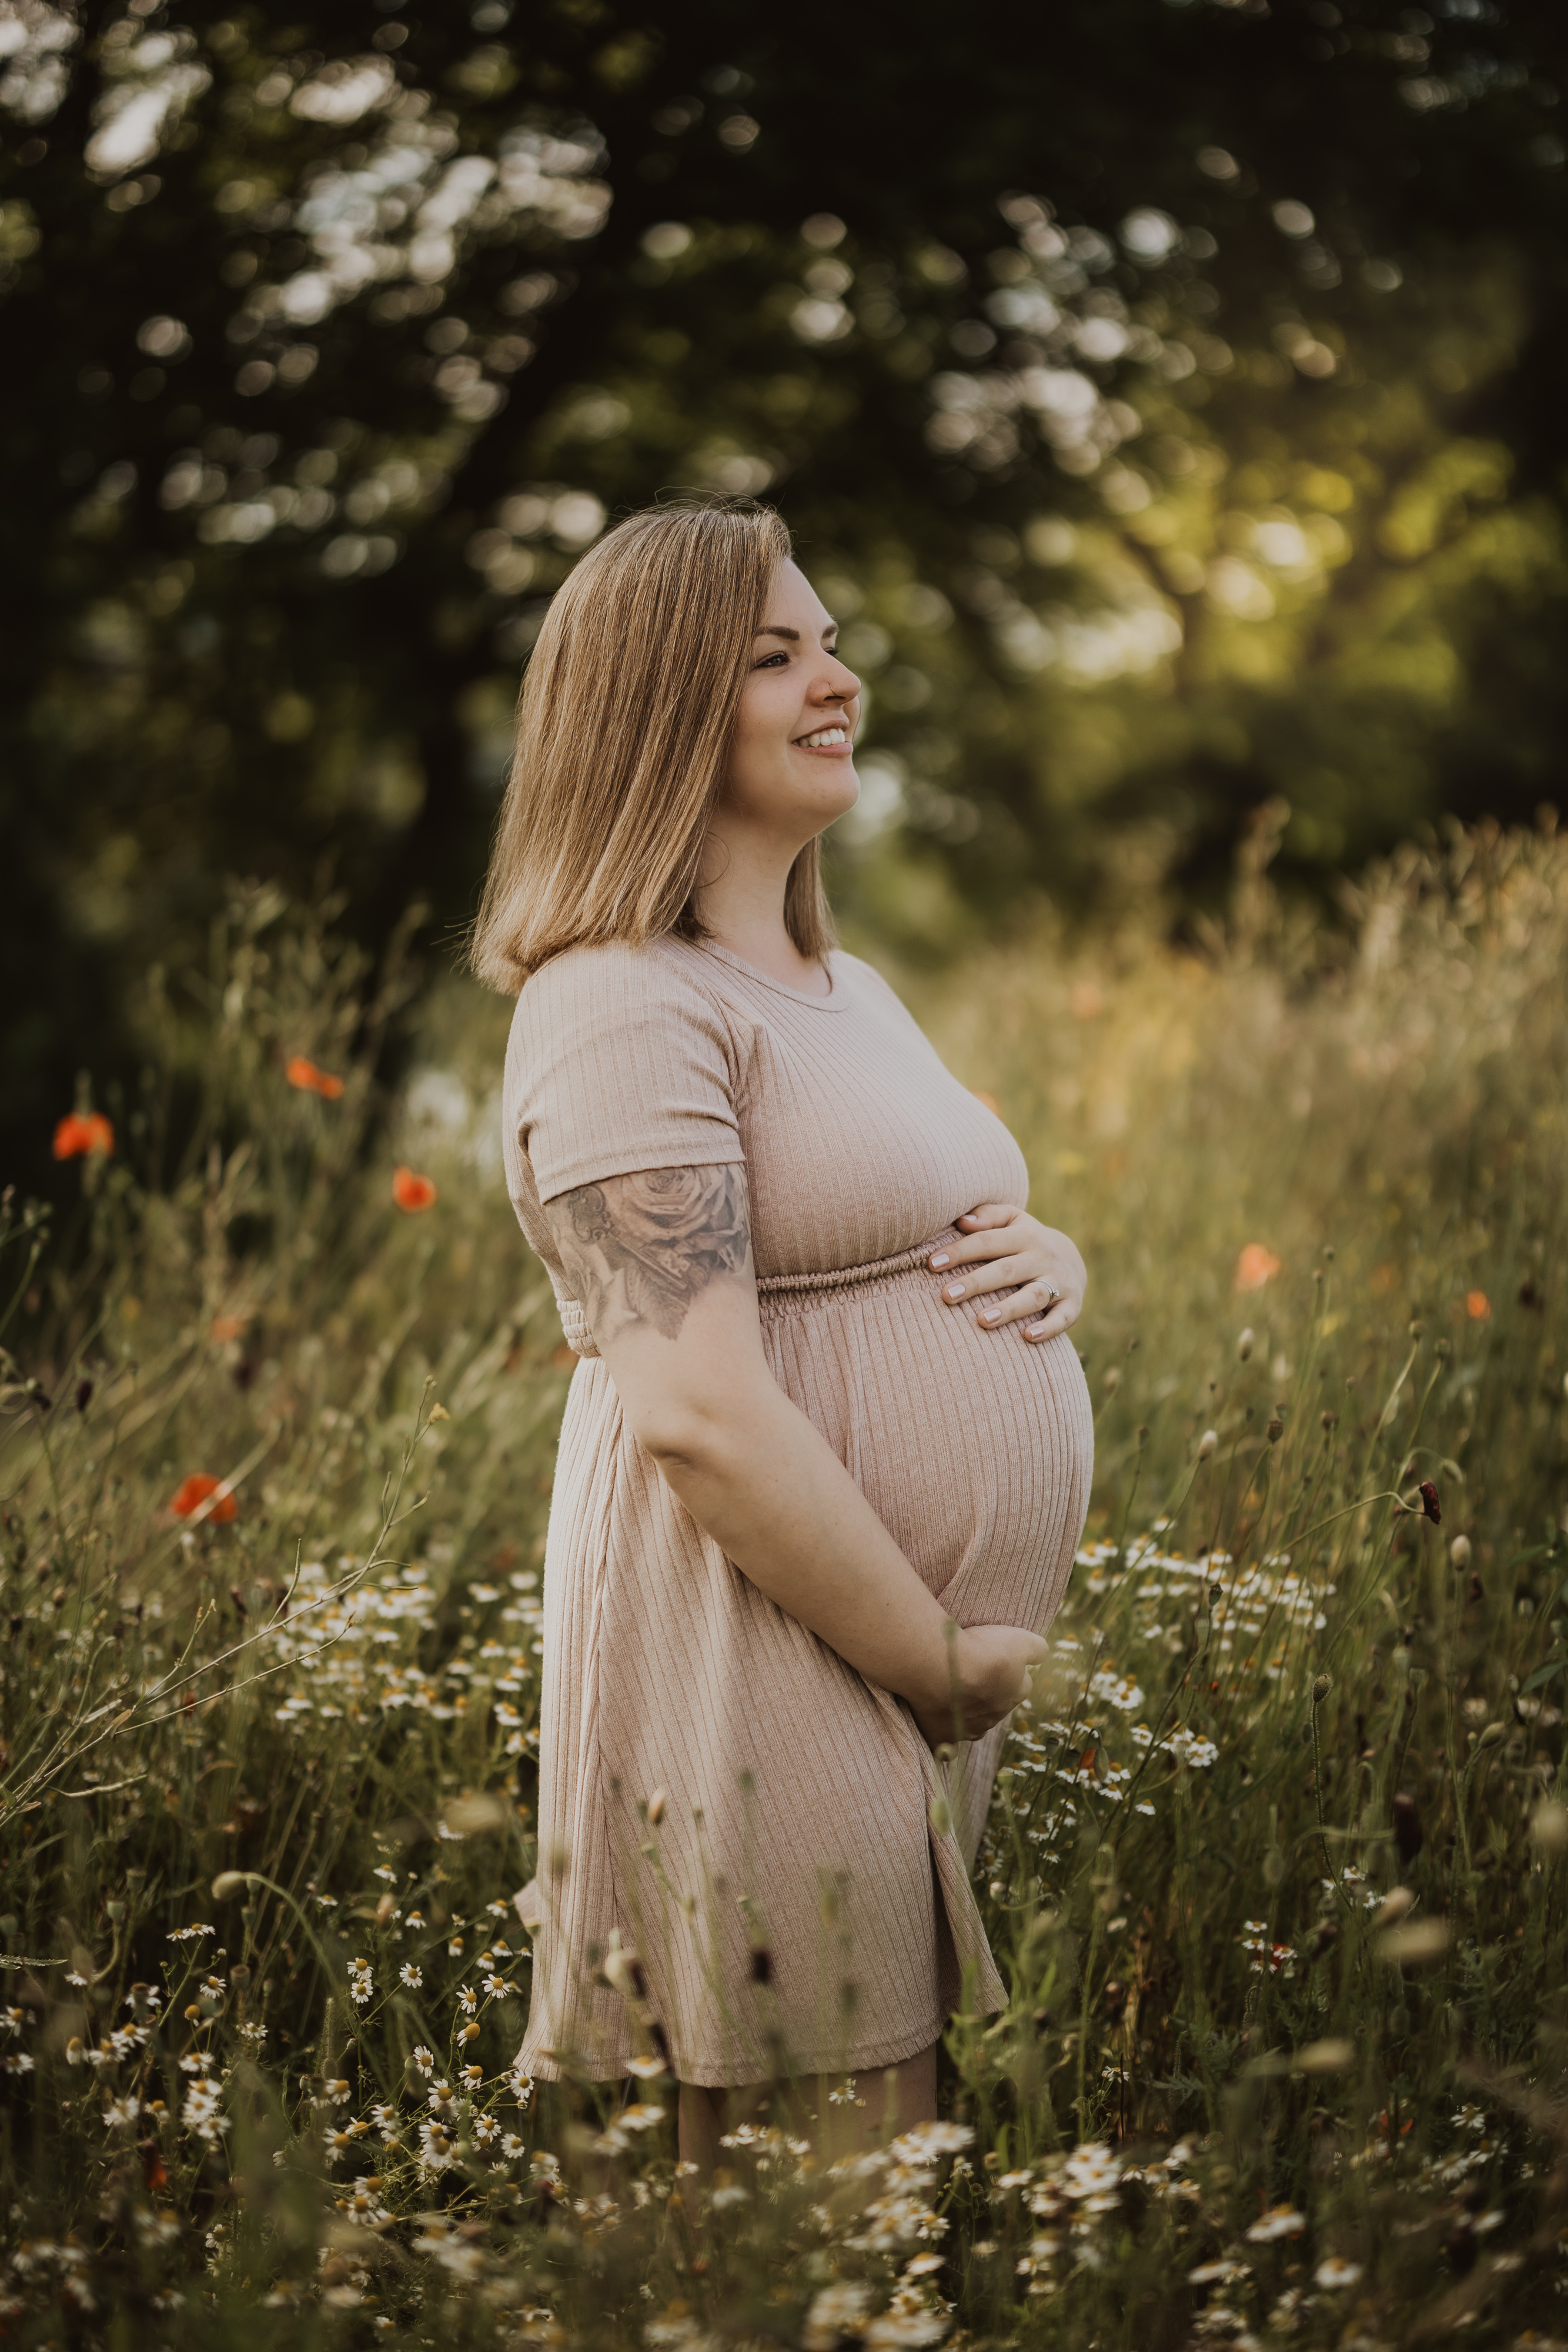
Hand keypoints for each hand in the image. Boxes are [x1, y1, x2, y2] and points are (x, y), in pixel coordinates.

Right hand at [910, 1622, 1048, 1747]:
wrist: (937, 1668)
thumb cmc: (978, 1652)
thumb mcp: (1020, 1640)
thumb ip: (1037, 1648)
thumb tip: (1041, 1654)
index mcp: (1015, 1694)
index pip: (1022, 1683)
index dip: (1011, 1668)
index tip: (997, 1656)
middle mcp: (995, 1716)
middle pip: (998, 1703)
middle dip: (990, 1691)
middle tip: (972, 1669)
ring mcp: (969, 1729)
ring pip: (976, 1724)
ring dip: (969, 1712)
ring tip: (953, 1692)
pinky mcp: (942, 1736)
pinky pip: (947, 1748)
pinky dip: (947, 1745)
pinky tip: (944, 1736)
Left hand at [928, 1204, 1085, 1344]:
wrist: (1073, 1260)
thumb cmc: (1026, 1241)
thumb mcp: (1012, 1220)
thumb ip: (988, 1216)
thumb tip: (960, 1221)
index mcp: (1023, 1235)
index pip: (987, 1242)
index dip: (960, 1252)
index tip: (932, 1264)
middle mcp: (1042, 1258)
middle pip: (1006, 1270)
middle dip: (976, 1283)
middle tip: (946, 1296)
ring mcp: (1060, 1282)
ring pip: (1034, 1296)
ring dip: (1009, 1308)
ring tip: (982, 1320)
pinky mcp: (1073, 1305)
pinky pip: (1062, 1318)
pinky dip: (1048, 1328)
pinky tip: (1027, 1337)